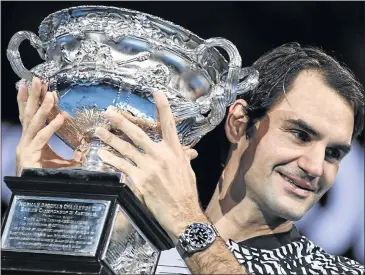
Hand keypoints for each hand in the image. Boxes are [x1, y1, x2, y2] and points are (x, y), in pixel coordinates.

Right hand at [15, 77, 78, 175]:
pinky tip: (61, 117)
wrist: (37, 197)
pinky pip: (42, 138)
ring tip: (50, 93)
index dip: (34, 102)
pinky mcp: (29, 156)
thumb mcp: (61, 165)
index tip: (42, 88)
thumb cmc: (46, 180)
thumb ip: (71, 158)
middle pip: (27, 114)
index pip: (30, 117)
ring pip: (32, 123)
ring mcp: (25, 148)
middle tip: (37, 80)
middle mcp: (26, 142)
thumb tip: (85, 151)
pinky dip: (52, 127)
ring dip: (41, 107)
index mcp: (31, 141)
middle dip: (32, 97)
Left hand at [95, 91, 207, 239]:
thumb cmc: (186, 192)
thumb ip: (183, 157)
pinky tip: (102, 156)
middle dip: (122, 122)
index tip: (155, 92)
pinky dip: (110, 160)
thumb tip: (188, 150)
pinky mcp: (139, 180)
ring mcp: (149, 168)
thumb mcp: (187, 171)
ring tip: (98, 131)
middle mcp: (161, 156)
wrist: (183, 213)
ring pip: (126, 149)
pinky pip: (122, 167)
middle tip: (109, 112)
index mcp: (175, 151)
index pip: (168, 124)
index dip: (162, 107)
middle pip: (139, 134)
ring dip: (110, 139)